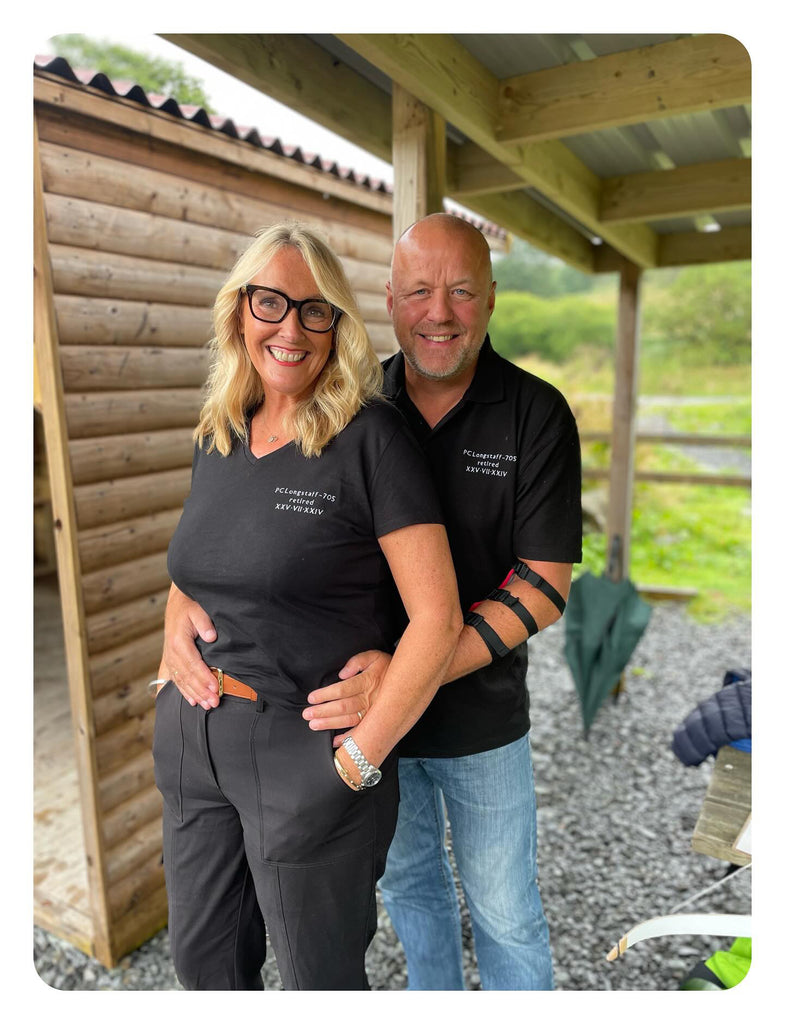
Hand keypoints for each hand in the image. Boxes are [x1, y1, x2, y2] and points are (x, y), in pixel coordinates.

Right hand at [161, 585, 219, 708]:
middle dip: (202, 691)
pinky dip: (184, 691)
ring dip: (195, 694)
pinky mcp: (171, 660)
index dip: (205, 677)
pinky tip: (192, 701)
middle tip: (215, 702)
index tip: (215, 688)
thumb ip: (204, 623)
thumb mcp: (197, 609)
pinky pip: (177, 679)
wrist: (177, 604)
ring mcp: (170, 658)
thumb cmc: (190, 606)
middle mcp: (172, 652)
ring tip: (208, 705)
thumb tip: (211, 636)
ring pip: (182, 681)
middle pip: (188, 676)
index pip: (193, 664)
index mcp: (179, 641)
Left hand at [303, 650, 390, 744]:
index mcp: (367, 681)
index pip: (343, 689)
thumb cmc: (388, 667)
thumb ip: (358, 661)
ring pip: (349, 720)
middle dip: (323, 711)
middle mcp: (369, 698)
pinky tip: (335, 742)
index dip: (326, 694)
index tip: (312, 698)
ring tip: (314, 725)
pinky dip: (348, 738)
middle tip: (307, 714)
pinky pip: (361, 731)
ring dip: (331, 724)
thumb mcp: (374, 656)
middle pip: (343, 706)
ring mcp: (373, 712)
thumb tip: (343, 673)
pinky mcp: (376, 721)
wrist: (410, 680)